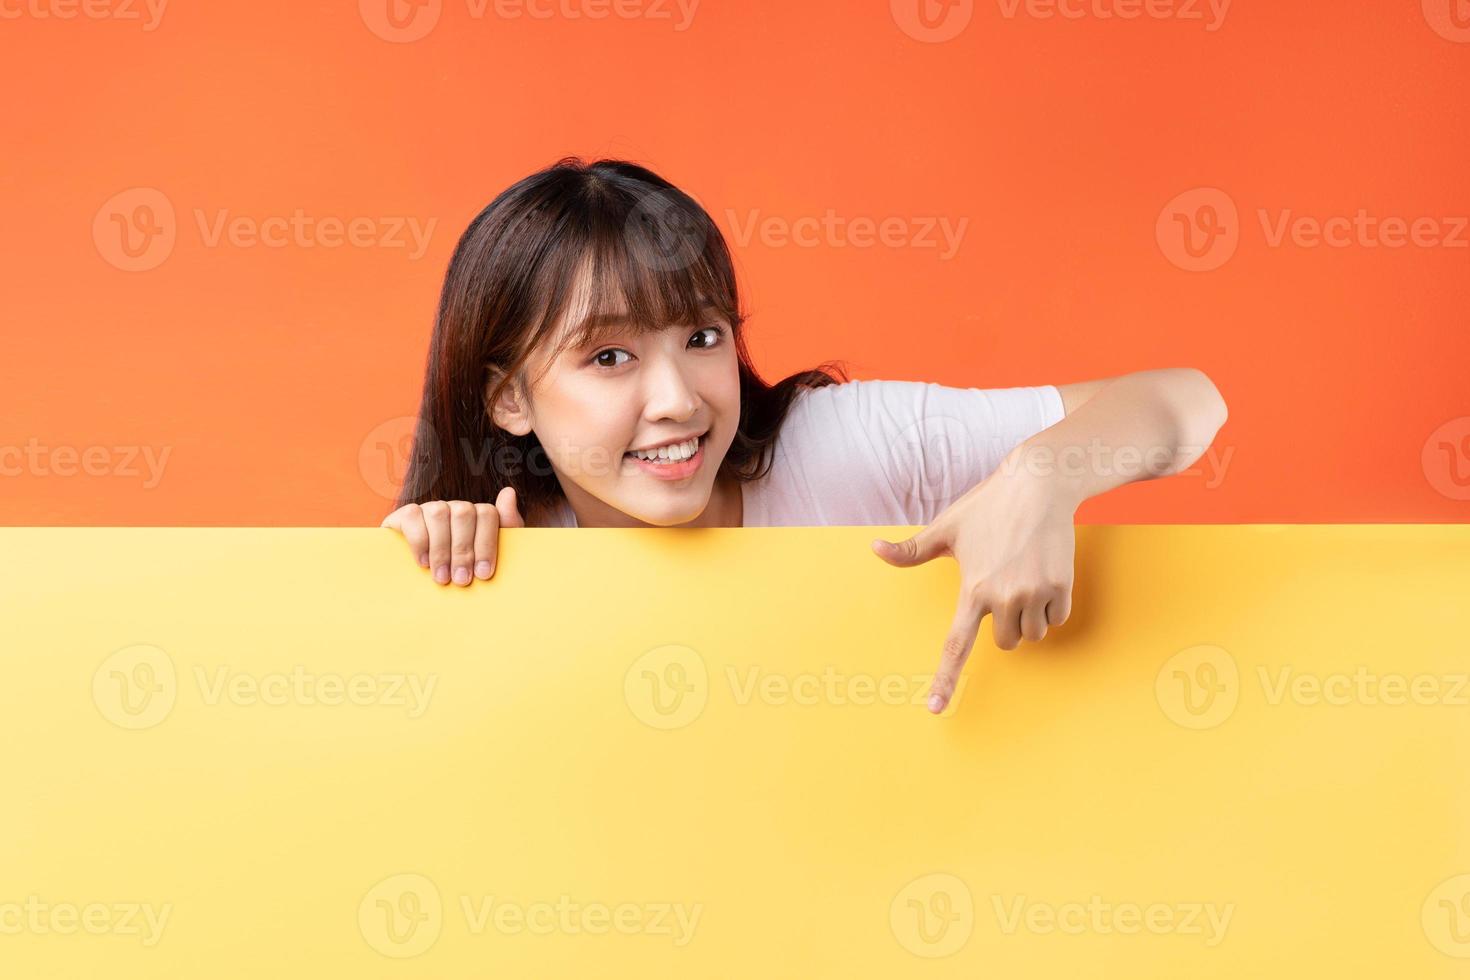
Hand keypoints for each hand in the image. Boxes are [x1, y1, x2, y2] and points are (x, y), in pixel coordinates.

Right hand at [381, 487, 524, 586]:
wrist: (419, 583)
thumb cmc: (461, 570)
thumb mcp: (488, 556)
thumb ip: (507, 525)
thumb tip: (509, 492)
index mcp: (477, 515)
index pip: (487, 514)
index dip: (486, 544)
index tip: (483, 574)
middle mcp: (454, 508)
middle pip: (464, 513)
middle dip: (464, 551)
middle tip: (461, 580)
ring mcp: (430, 509)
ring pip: (439, 513)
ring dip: (441, 549)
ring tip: (442, 577)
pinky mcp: (404, 515)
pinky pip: (413, 515)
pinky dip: (419, 540)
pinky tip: (423, 562)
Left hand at [871, 463, 1076, 713]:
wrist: (1039, 484)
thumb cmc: (988, 505)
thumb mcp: (946, 527)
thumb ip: (912, 550)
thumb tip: (873, 549)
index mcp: (972, 588)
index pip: (956, 644)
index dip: (946, 678)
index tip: (935, 708)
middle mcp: (1003, 596)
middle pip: (1005, 644)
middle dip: (1005, 625)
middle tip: (1004, 587)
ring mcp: (1035, 592)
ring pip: (1033, 635)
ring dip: (1030, 617)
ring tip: (1024, 576)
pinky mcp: (1061, 586)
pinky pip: (1057, 620)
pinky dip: (1052, 606)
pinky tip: (1044, 573)